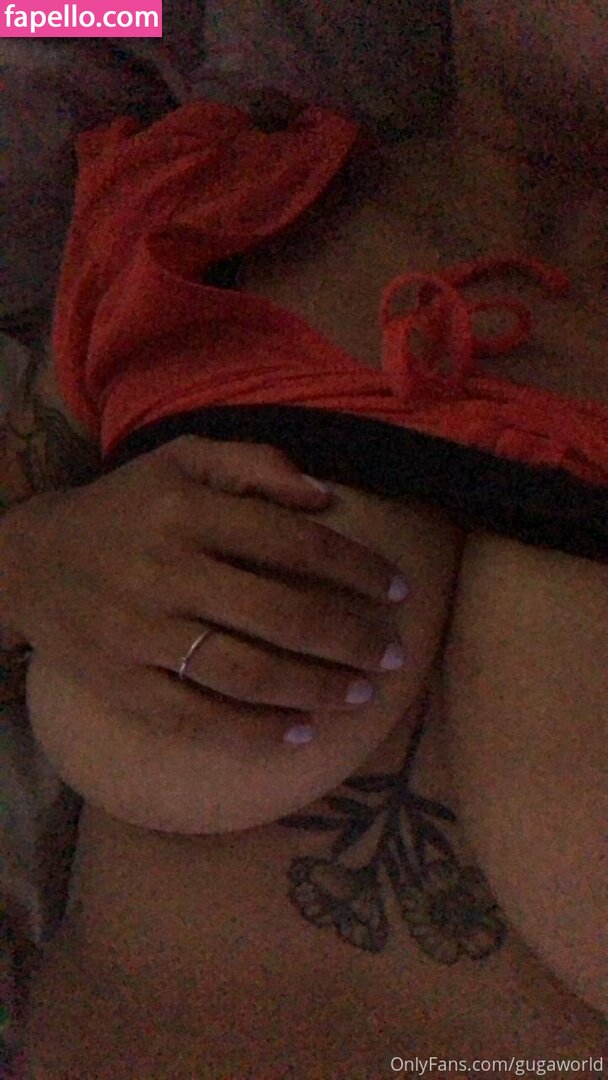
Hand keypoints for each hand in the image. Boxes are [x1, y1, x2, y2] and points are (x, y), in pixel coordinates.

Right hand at [3, 436, 407, 730]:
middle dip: (351, 639)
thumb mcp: (181, 460)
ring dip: (317, 689)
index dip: (355, 568)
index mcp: (187, 512)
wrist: (29, 561)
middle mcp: (167, 571)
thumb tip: (326, 495)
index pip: (292, 543)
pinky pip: (198, 718)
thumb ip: (254, 465)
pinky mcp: (122, 684)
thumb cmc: (123, 507)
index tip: (396, 589)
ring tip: (361, 695)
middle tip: (394, 653)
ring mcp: (143, 634)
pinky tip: (301, 733)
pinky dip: (255, 732)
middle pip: (281, 614)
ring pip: (247, 672)